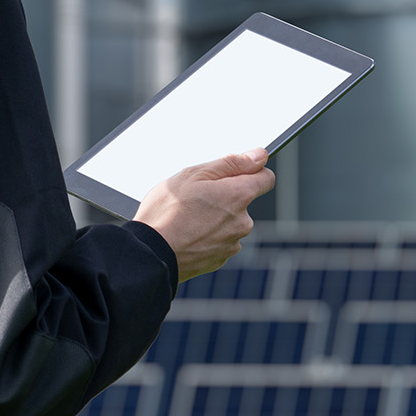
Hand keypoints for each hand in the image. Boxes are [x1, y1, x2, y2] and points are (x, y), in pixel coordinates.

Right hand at [135, 149, 275, 281]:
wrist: (149, 254)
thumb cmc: (166, 212)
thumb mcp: (194, 174)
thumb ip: (232, 163)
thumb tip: (259, 156)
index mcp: (239, 196)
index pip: (266, 178)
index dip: (251, 171)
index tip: (235, 172)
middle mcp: (242, 222)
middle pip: (243, 201)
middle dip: (224, 196)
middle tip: (195, 197)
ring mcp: (232, 243)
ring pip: (229, 222)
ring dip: (214, 218)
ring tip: (186, 218)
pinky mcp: (219, 259)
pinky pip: (219, 241)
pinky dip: (207, 236)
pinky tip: (186, 234)